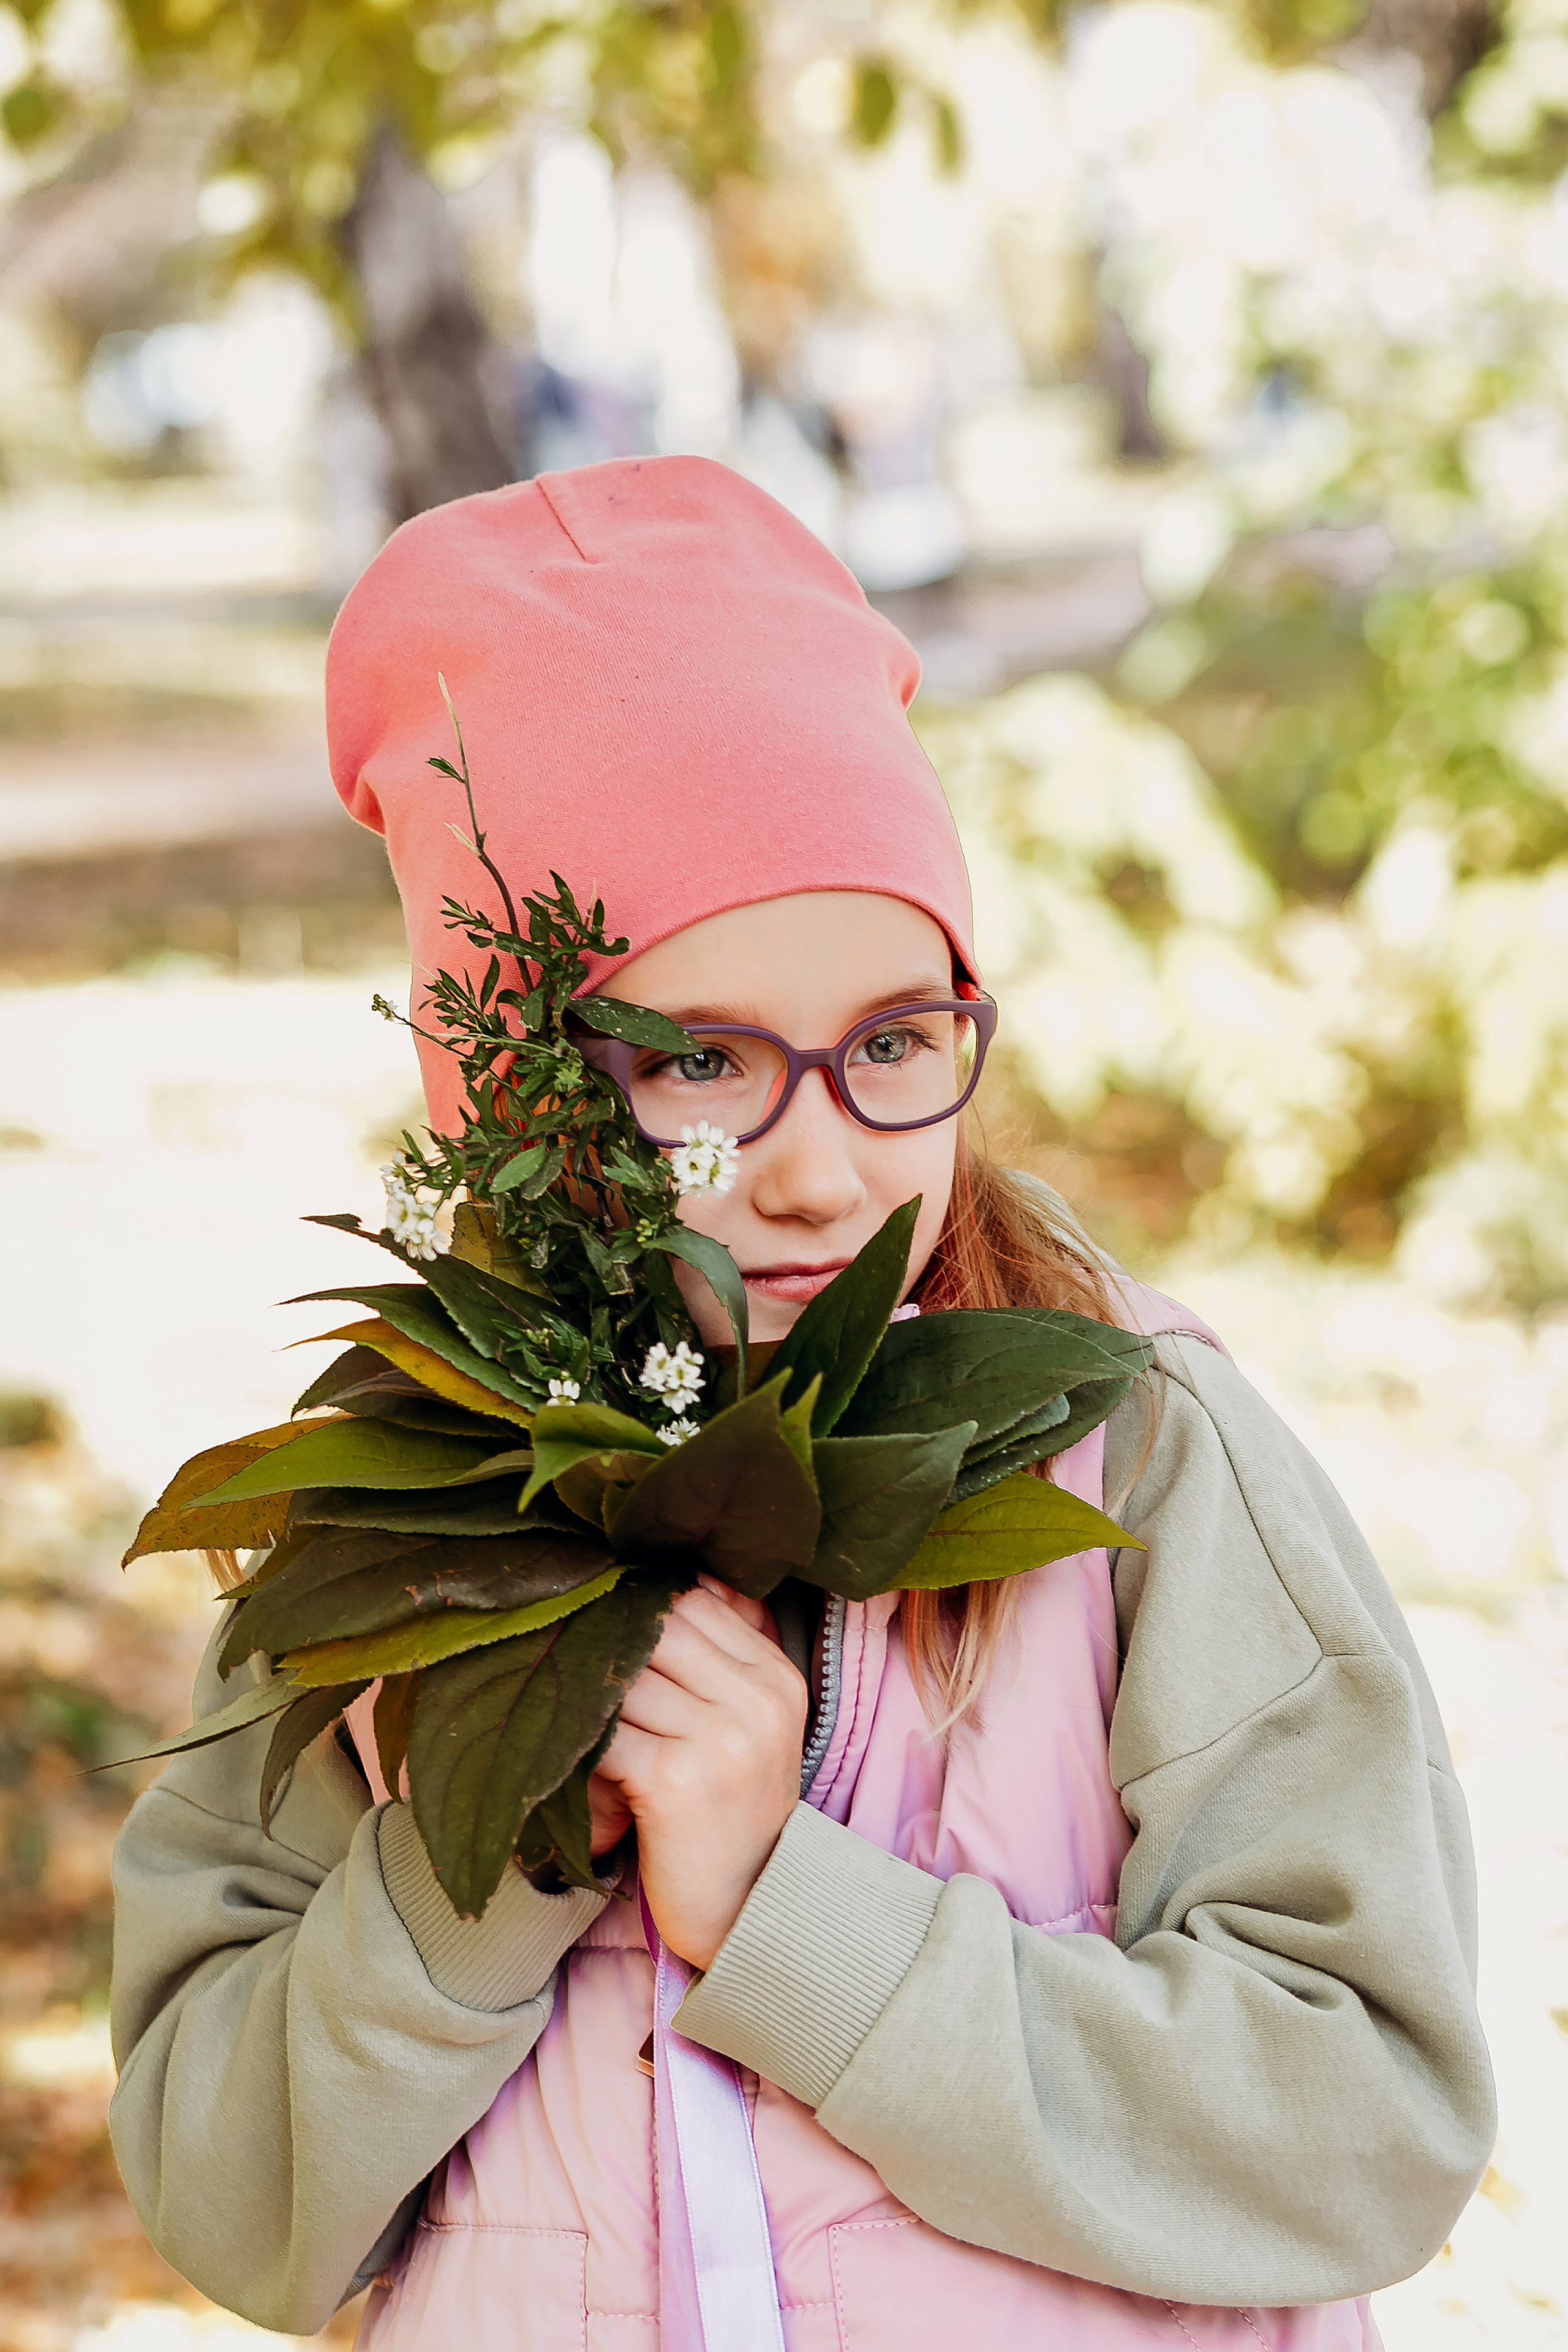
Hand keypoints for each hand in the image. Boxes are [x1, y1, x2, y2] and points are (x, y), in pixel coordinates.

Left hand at [587, 1576, 807, 1968]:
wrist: (748, 1910)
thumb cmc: (731, 1812)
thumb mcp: (746, 1724)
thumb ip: (720, 1654)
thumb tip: (682, 1578)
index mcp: (775, 1677)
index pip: (697, 1603)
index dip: (640, 1605)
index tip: (601, 1616)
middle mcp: (756, 1701)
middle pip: (657, 1630)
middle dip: (605, 1641)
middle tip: (558, 1647)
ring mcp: (720, 1741)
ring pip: (623, 1681)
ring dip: (583, 1695)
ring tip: (556, 1705)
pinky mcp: (676, 1782)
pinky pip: (605, 1736)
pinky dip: (577, 1744)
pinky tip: (568, 1756)